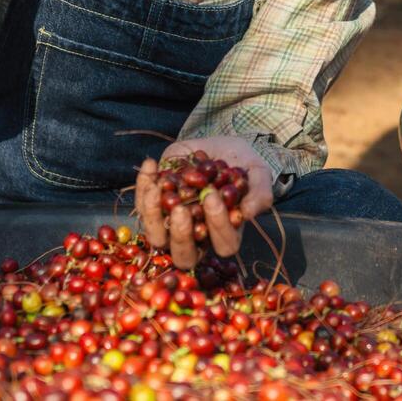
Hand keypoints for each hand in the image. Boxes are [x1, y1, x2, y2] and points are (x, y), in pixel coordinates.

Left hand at [136, 136, 275, 269]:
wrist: (220, 146)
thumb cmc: (242, 164)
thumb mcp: (257, 172)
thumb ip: (260, 192)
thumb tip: (248, 213)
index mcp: (225, 233)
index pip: (223, 244)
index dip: (218, 226)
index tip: (213, 196)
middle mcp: (197, 236)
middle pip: (184, 254)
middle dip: (181, 235)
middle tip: (180, 209)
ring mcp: (172, 224)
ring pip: (157, 237)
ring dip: (152, 215)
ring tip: (157, 188)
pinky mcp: (155, 206)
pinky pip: (141, 205)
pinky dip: (143, 186)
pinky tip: (151, 165)